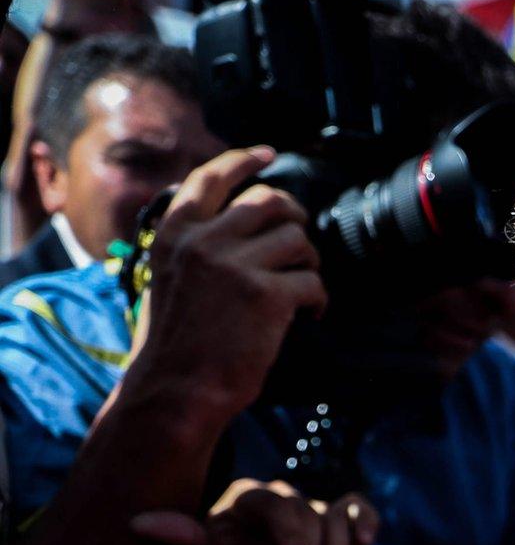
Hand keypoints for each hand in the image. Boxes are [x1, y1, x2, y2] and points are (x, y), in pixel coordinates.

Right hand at [124, 148, 325, 423]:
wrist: (175, 390)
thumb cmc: (175, 345)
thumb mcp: (166, 278)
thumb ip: (195, 246)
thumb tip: (236, 222)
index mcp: (174, 234)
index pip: (211, 178)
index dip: (243, 161)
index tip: (268, 154)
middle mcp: (203, 241)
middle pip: (269, 202)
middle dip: (294, 217)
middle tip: (299, 241)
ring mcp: (234, 265)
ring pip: (297, 240)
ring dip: (308, 264)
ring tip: (299, 290)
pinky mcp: (265, 294)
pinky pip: (313, 282)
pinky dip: (318, 299)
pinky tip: (309, 315)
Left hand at [132, 480, 377, 544]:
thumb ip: (180, 542)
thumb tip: (137, 521)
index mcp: (247, 499)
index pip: (275, 505)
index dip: (291, 536)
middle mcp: (282, 497)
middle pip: (310, 512)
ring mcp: (313, 508)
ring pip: (337, 517)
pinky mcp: (339, 523)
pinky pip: (358, 511)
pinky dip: (365, 522)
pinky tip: (367, 543)